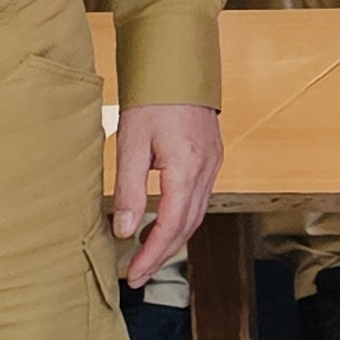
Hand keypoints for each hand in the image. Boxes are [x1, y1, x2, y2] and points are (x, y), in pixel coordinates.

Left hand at [112, 102, 222, 286]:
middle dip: (163, 254)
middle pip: (188, 226)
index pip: (172, 225)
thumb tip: (126, 231)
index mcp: (187, 168)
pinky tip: (164, 223)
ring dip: (173, 239)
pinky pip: (200, 199)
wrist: (178, 65)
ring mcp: (213, 164)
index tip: (134, 275)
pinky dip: (182, 219)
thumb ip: (130, 191)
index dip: (153, 254)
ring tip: (148, 256)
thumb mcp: (132, 143)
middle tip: (138, 275)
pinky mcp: (211, 158)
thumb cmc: (153, 99)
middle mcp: (207, 170)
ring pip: (196, 215)